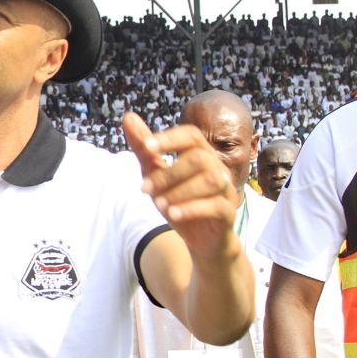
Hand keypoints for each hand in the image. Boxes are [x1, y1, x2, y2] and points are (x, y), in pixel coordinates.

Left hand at [123, 112, 236, 260]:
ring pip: (211, 180)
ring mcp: (226, 190)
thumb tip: (128, 116)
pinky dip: (192, 209)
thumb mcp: (156, 175)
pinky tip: (172, 215)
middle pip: (198, 158)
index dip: (170, 139)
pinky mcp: (228, 212)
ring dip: (180, 191)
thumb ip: (144, 149)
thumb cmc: (178, 201)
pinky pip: (216, 205)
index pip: (191, 135)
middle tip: (144, 189)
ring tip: (158, 204)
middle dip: (168, 174)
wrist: (201, 240)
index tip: (147, 147)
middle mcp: (217, 168)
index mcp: (201, 154)